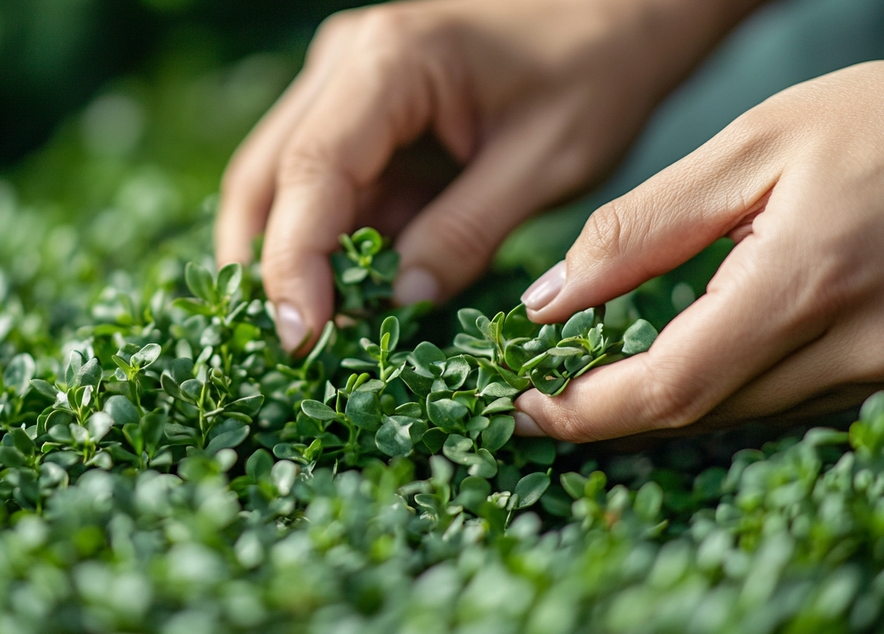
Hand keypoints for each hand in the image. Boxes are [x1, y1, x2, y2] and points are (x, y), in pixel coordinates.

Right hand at [216, 0, 759, 351]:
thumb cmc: (595, 72)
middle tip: (297, 349)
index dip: (294, 261)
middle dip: (272, 267)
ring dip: (296, 259)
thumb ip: (467, 233)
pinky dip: (331, 243)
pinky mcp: (360, 110)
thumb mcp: (547, 162)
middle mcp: (346, 61)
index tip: (303, 338)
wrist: (616, 14)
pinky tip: (353, 295)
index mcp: (391, 60)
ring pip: (282, 184)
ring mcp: (345, 82)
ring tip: (323, 334)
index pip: (311, 170)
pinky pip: (325, 186)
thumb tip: (400, 304)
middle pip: (267, 176)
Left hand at [515, 57, 883, 440]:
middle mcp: (858, 346)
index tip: (524, 409)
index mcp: (807, 281)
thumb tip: (551, 300)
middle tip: (550, 393)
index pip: (670, 388)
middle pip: (702, 415)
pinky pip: (797, 404)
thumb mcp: (752, 146)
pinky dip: (734, 392)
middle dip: (614, 414)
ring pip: (747, 419)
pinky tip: (702, 359)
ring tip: (609, 376)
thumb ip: (642, 230)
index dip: (586, 412)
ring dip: (671, 406)